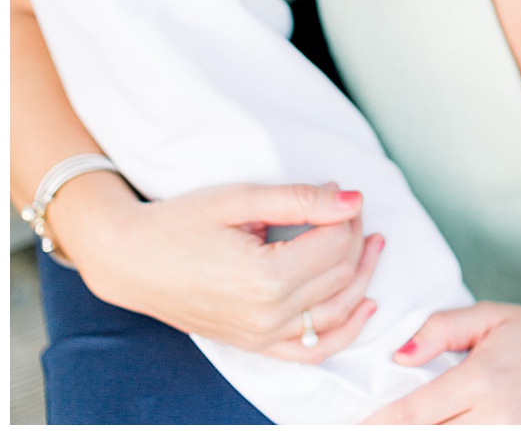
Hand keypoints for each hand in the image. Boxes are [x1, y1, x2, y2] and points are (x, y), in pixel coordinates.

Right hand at [54, 175, 381, 361]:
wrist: (129, 258)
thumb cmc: (179, 223)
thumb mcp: (241, 198)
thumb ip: (302, 200)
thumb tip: (353, 199)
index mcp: (264, 278)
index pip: (334, 243)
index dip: (346, 212)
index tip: (339, 189)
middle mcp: (266, 315)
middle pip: (339, 274)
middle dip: (354, 236)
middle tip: (348, 208)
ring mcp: (260, 335)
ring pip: (336, 311)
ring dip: (362, 276)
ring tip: (373, 243)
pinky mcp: (253, 344)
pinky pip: (312, 350)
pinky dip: (345, 330)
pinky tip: (366, 305)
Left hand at [369, 298, 520, 423]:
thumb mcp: (496, 317)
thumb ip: (443, 327)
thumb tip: (398, 354)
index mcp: (482, 377)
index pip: (413, 413)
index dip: (376, 426)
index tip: (354, 427)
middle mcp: (496, 415)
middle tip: (373, 431)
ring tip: (410, 429)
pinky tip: (455, 432)